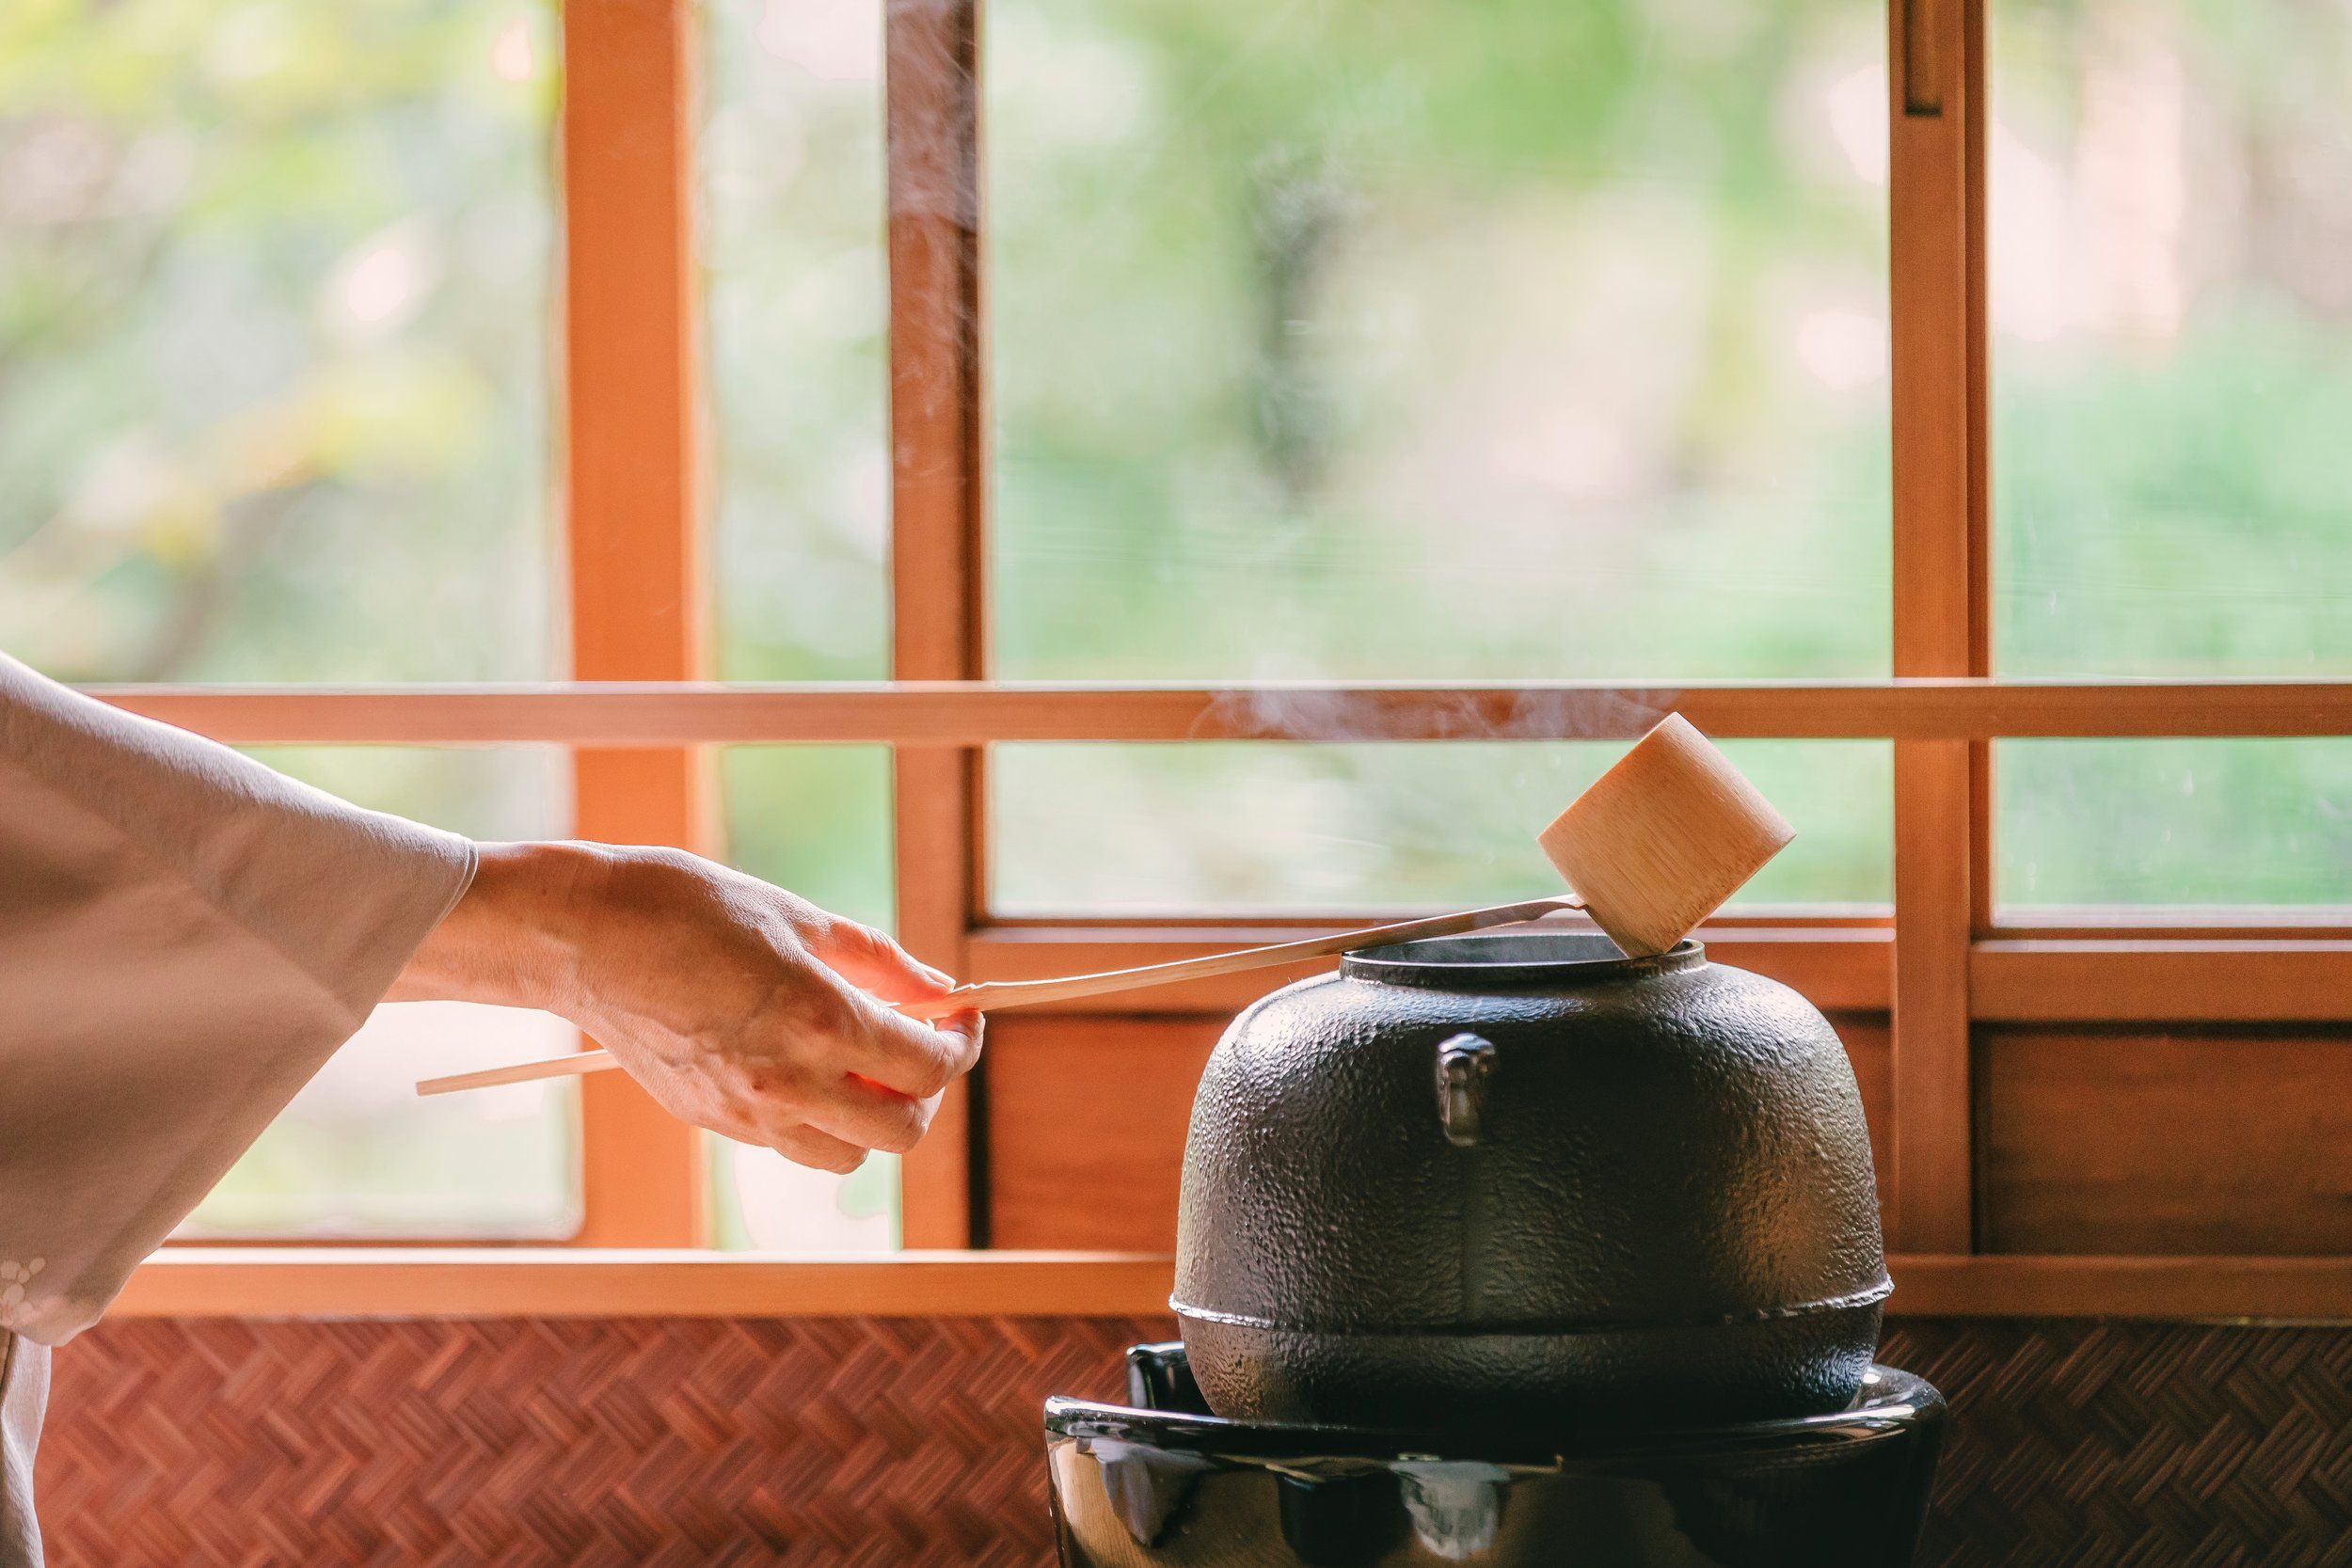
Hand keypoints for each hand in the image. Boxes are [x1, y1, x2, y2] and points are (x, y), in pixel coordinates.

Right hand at [394, 842, 981, 1171]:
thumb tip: (938, 991)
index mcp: (819, 1020)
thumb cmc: (688, 906)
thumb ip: (879, 962)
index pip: (928, 1067)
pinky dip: (815, 1118)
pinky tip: (800, 1063)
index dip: (961, 1044)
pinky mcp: (709, 1121)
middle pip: (901, 1133)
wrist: (580, 935)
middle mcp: (787, 1081)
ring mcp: (745, 1111)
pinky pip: (789, 1144)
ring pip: (845, 1156)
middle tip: (917, 1046)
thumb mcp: (798, 918)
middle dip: (926, 1093)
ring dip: (870, 1119)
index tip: (961, 1018)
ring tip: (858, 1063)